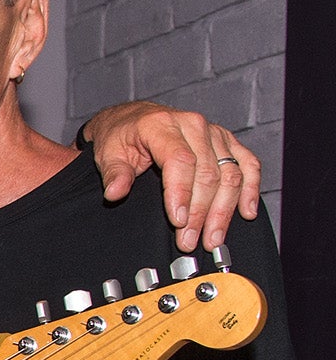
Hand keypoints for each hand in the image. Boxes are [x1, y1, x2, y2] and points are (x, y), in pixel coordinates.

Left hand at [84, 102, 261, 251]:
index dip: (181, 193)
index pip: (180, 161)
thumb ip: (114, 173)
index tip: (178, 221)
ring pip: (230, 173)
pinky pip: (248, 163)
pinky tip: (246, 212)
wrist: (134, 119)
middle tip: (190, 240)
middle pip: (208, 172)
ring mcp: (214, 133)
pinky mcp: (226, 141)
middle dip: (201, 212)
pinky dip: (250, 189)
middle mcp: (193, 126)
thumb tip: (114, 192)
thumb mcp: (108, 153)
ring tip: (213, 238)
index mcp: (162, 126)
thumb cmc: (122, 136)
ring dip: (224, 210)